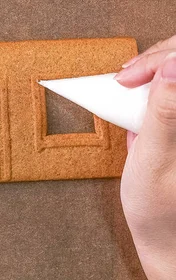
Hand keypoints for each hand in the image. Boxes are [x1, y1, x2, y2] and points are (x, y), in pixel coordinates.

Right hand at [116, 36, 175, 279]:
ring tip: (128, 81)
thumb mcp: (154, 160)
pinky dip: (152, 79)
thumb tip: (173, 66)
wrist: (165, 235)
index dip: (156, 61)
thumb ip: (164, 113)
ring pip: (174, 67)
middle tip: (125, 77)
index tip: (128, 77)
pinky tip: (137, 90)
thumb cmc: (159, 208)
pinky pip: (169, 84)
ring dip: (152, 66)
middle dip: (152, 60)